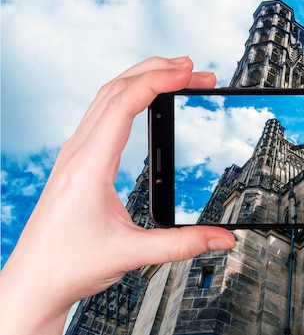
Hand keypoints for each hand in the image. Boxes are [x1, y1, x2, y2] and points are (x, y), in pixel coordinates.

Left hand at [0, 57, 234, 333]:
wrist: (34, 280)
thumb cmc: (69, 264)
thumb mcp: (132, 253)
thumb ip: (182, 243)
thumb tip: (223, 237)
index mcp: (89, 165)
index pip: (123, 104)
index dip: (158, 81)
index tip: (188, 72)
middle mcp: (78, 151)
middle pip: (116, 88)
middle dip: (157, 71)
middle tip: (195, 70)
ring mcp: (75, 153)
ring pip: (107, 96)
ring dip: (142, 78)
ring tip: (177, 75)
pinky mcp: (78, 160)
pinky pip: (103, 112)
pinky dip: (129, 95)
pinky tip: (145, 100)